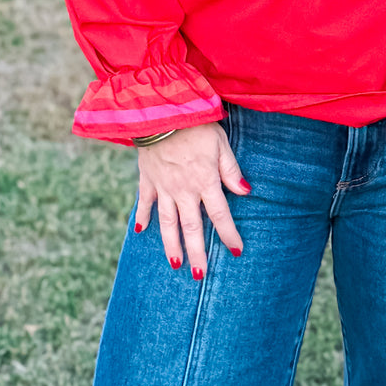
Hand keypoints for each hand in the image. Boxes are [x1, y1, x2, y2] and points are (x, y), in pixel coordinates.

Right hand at [133, 121, 249, 278]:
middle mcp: (183, 190)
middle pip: (191, 228)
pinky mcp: (147, 179)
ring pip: (168, 223)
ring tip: (176, 264)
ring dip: (171, 245)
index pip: (220, 215)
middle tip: (200, 275)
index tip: (236, 251)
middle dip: (197, 252)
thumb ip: (231, 170)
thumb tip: (245, 192)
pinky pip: (144, 202)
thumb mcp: (221, 144)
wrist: (160, 111)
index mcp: (205, 181)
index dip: (229, 234)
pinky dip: (141, 217)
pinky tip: (140, 232)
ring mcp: (163, 187)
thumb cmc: (196, 124)